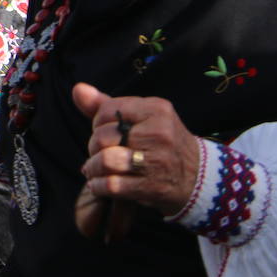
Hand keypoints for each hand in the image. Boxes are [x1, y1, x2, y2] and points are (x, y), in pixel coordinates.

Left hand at [72, 82, 200, 217]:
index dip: (98, 123)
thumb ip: (106, 104)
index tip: (106, 132)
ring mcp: (157, 161)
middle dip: (94, 147)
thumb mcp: (141, 117)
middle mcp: (159, 133)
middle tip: (99, 153)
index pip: (107, 111)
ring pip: (105, 160)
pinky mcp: (152, 186)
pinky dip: (98, 186)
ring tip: (95, 170)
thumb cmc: (161, 142)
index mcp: (156, 109)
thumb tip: (78, 89)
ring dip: (93, 168)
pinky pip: (111, 185)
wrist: (198, 177)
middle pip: (103, 136)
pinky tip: (100, 185)